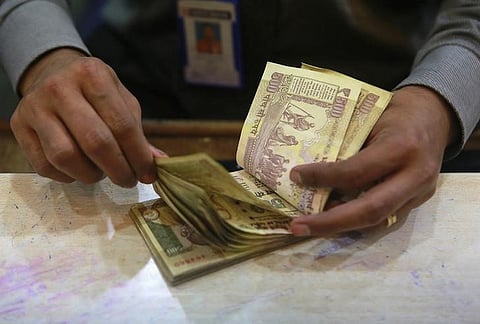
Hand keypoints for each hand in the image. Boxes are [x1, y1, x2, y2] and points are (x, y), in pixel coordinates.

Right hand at [11, 48, 164, 186]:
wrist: (52, 74)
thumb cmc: (95, 93)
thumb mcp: (121, 101)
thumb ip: (138, 132)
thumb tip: (159, 163)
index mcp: (93, 74)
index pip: (122, 125)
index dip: (138, 155)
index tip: (148, 174)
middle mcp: (60, 87)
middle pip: (95, 142)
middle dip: (118, 170)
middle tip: (128, 180)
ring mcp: (35, 106)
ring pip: (66, 157)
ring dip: (91, 174)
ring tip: (102, 171)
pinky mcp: (19, 125)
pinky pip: (45, 166)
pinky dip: (68, 176)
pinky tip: (79, 169)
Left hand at [289, 85, 458, 235]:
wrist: (435, 115)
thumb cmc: (395, 112)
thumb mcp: (370, 119)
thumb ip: (348, 147)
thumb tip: (310, 170)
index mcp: (402, 147)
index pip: (357, 172)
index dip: (324, 178)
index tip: (296, 176)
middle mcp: (415, 175)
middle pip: (370, 210)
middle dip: (330, 223)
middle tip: (297, 226)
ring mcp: (420, 193)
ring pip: (377, 222)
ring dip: (340, 227)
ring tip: (309, 225)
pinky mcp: (418, 202)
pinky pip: (384, 219)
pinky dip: (355, 223)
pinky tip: (332, 220)